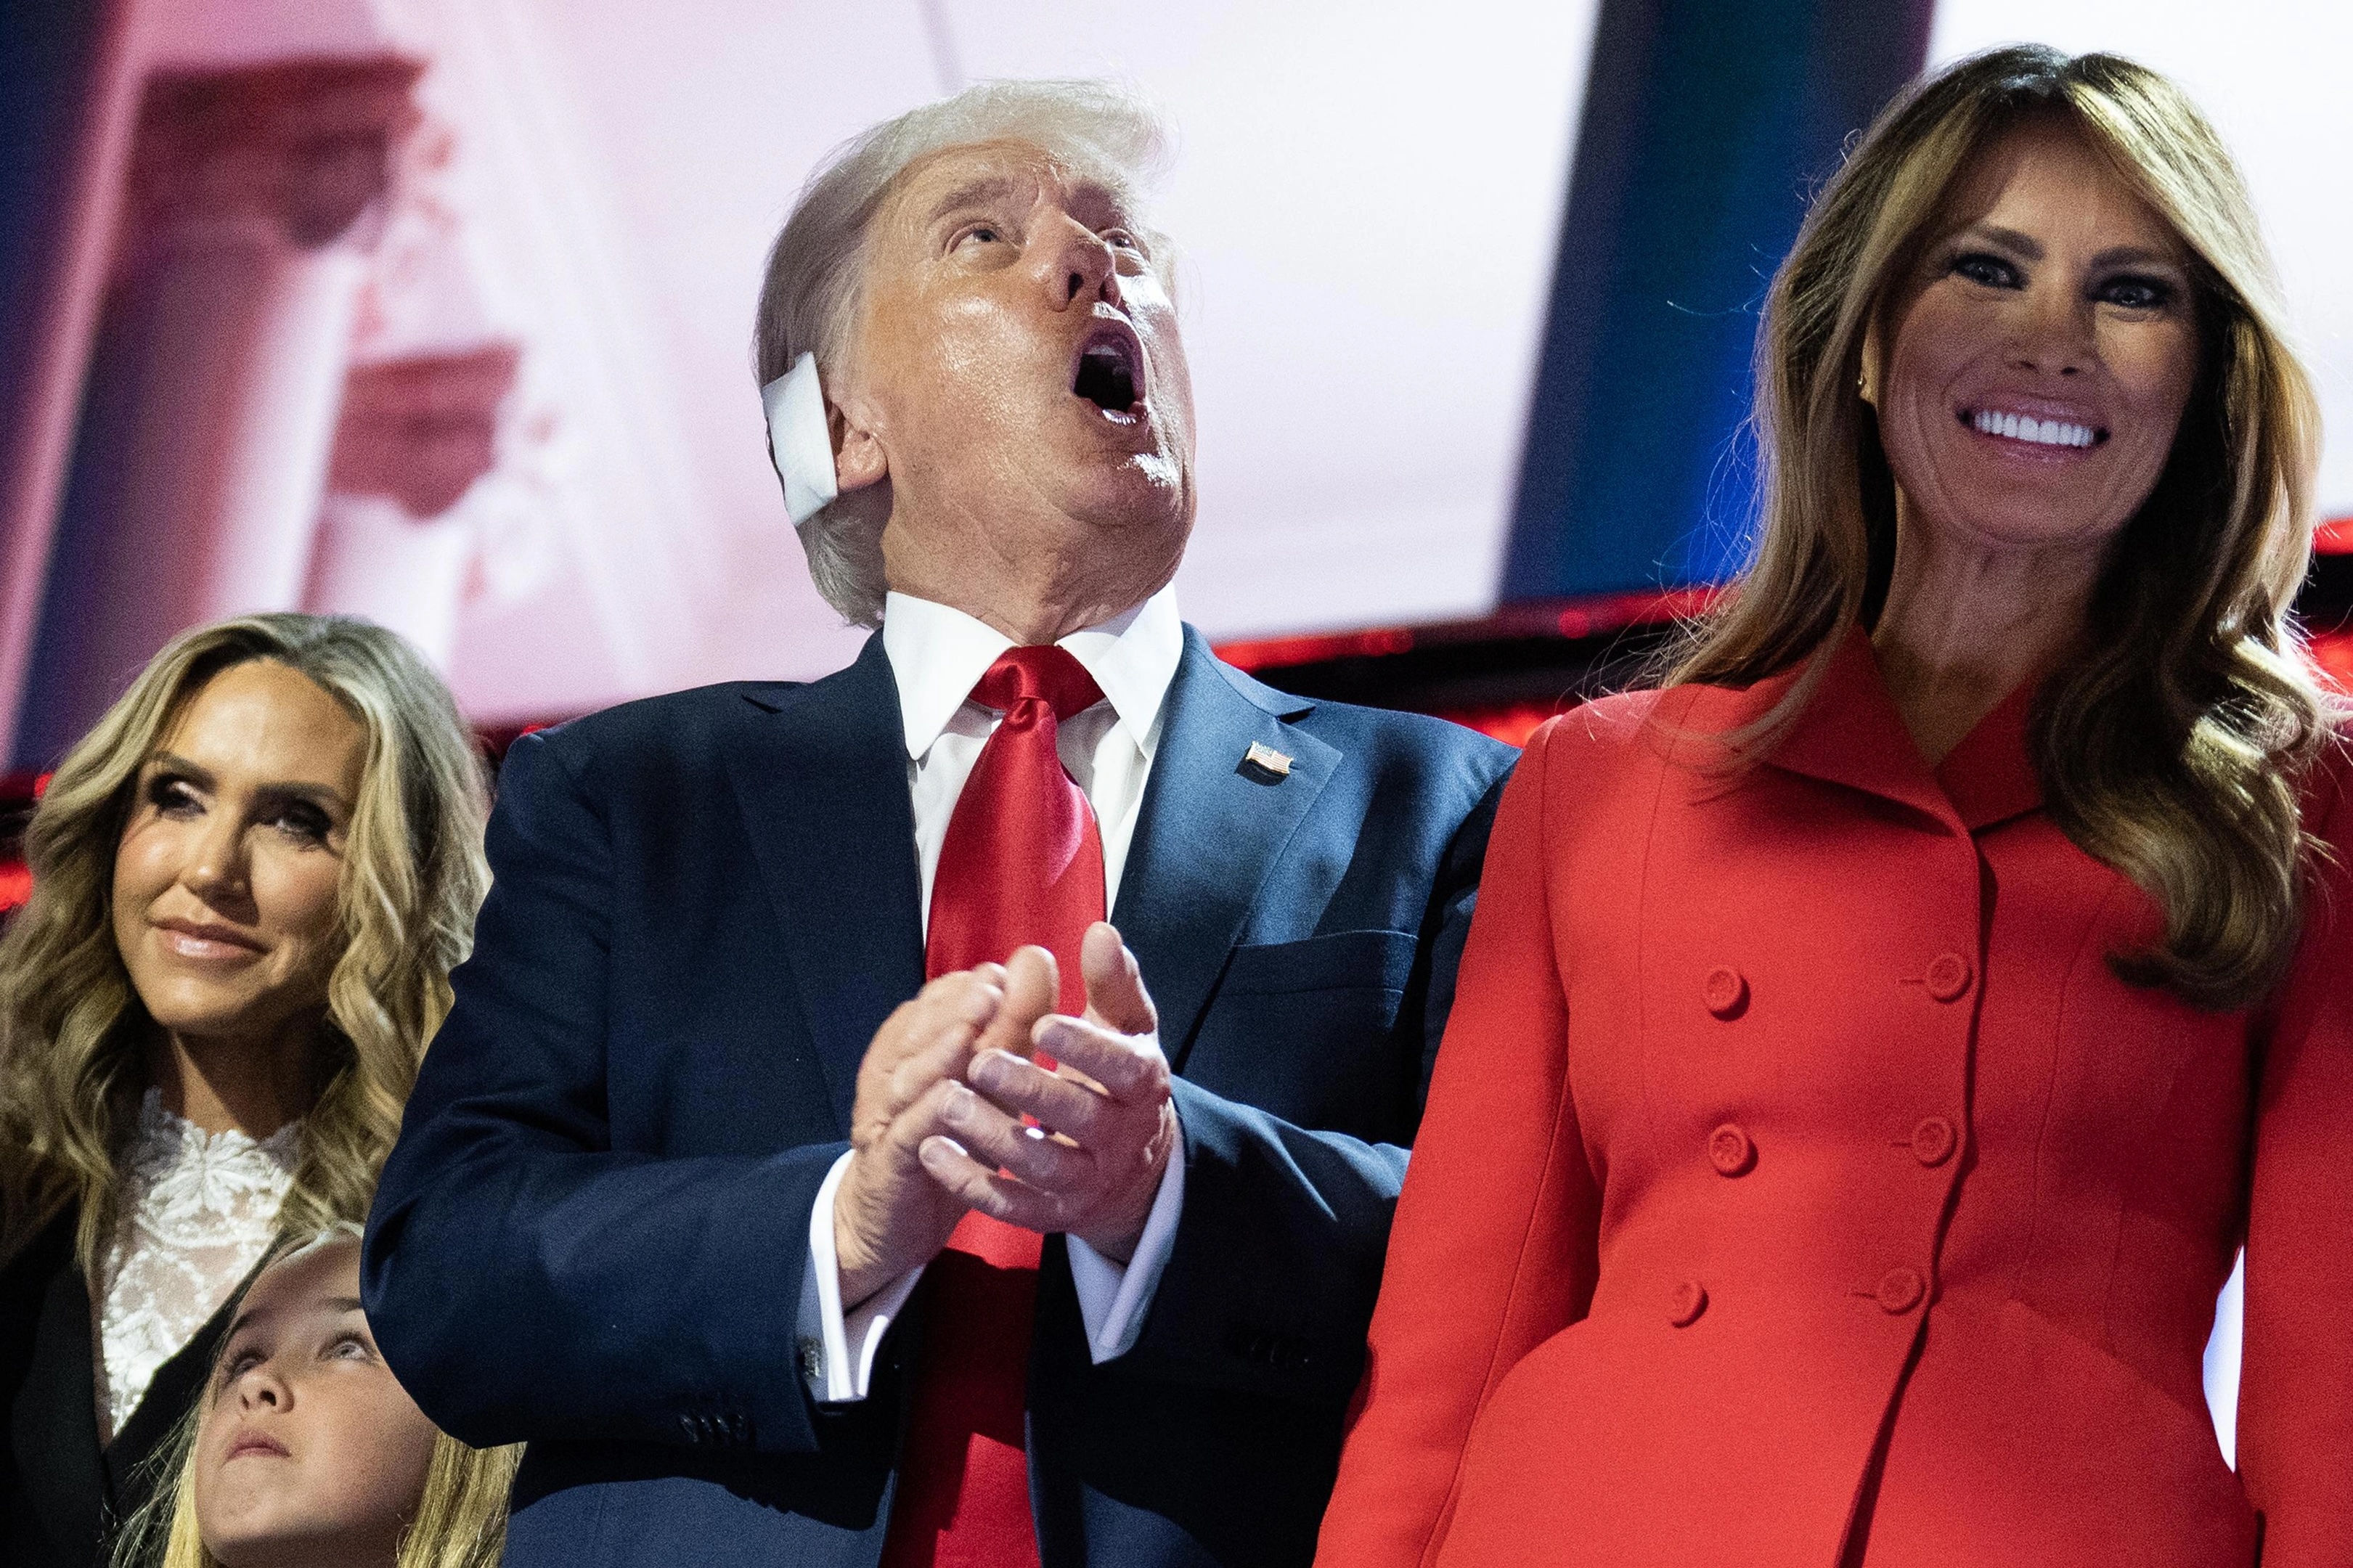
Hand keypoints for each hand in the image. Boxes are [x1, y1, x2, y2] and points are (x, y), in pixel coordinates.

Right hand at [833, 955, 1056, 1307]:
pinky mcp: (889, 1161)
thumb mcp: (988, 1078)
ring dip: (938, 1051)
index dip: (970, 986)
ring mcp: (887, 1115)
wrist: (897, 1217)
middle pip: (923, 1031)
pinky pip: (905, 1134)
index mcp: (919, 1044)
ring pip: (910, 1076)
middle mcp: (898, 1071)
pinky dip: (924, 1114)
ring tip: (969, 1032)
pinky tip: (948, 1099)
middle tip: (992, 986)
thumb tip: (1036, 958)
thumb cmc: (952, 1135)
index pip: (939, 1002)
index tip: (1006, 970)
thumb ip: (1011, 1023)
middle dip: (956, 1006)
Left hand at [918, 923, 1178, 1261]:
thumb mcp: (1125, 1029)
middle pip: (1079, 1118)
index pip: (1122, 1068)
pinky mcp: (1057, 1213)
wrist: (1134, 1168)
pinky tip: (933, 1153)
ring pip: (1043, 1165)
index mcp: (1141, 1084)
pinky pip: (1015, 1206)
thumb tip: (1101, 932)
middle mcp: (1121, 1137)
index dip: (1085, 1049)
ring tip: (947, 1103)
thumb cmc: (1118, 1078)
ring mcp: (1089, 1181)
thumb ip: (1112, 983)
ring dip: (994, 1137)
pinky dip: (974, 1183)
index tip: (1043, 1023)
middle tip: (981, 1062)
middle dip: (1030, 1091)